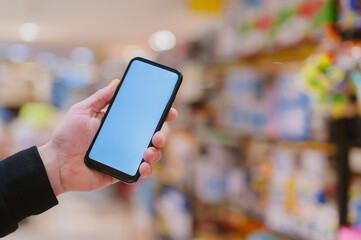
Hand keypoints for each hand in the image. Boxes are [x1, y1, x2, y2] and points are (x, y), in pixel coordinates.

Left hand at [38, 79, 177, 195]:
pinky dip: (146, 170)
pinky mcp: (123, 172)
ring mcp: (126, 156)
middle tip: (158, 135)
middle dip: (163, 134)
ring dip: (156, 153)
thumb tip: (117, 82)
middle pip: (153, 135)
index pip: (145, 118)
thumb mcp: (82, 111)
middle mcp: (126, 139)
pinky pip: (141, 172)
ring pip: (152, 154)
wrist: (56, 164)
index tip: (170, 111)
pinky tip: (142, 167)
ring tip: (148, 152)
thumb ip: (101, 98)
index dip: (160, 114)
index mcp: (119, 124)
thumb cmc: (68, 136)